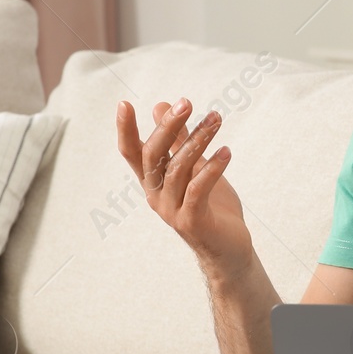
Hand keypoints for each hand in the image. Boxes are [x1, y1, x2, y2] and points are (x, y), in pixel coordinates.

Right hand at [115, 97, 251, 272]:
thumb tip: (161, 105)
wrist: (229, 250)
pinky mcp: (193, 221)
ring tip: (216, 119)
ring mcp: (173, 210)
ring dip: (199, 140)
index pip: (132, 153)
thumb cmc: (212, 207)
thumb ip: (179, 140)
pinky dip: (212, 168)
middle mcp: (157, 195)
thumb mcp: (195, 168)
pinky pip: (199, 190)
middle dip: (167, 126)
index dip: (125, 130)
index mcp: (153, 182)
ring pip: (179, 169)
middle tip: (186, 103)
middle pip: (153, 156)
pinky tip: (227, 152)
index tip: (123, 103)